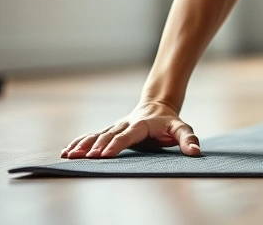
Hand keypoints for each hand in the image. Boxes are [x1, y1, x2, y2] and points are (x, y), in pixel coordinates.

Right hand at [60, 101, 201, 158]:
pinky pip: (93, 136)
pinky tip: (67, 151)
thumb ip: (188, 139)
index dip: (116, 144)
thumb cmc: (169, 122)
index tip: (104, 154)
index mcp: (141, 125)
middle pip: (109, 135)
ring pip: (97, 135)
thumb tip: (196, 152)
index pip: (128, 135)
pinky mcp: (110, 130)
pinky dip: (80, 142)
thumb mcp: (181, 128)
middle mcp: (125, 124)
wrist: (158, 105)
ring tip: (69, 154)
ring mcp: (116, 127)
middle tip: (84, 157)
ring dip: (83, 145)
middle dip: (96, 146)